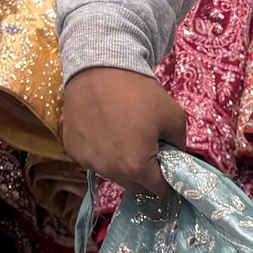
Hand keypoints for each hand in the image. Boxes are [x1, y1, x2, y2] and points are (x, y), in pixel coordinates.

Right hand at [60, 66, 187, 192]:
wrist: (99, 64)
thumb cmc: (139, 91)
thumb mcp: (174, 116)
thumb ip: (180, 145)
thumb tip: (176, 157)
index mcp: (136, 167)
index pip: (158, 188)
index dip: (168, 180)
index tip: (169, 168)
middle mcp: (109, 170)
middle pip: (135, 185)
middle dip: (146, 174)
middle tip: (149, 152)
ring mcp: (88, 161)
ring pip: (113, 173)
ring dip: (122, 164)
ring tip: (126, 138)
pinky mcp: (73, 149)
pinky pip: (93, 159)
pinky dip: (102, 152)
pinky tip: (105, 130)